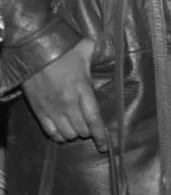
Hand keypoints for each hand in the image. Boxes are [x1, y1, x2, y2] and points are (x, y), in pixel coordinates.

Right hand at [22, 37, 107, 151]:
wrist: (34, 49)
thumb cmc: (63, 48)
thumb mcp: (87, 50)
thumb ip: (99, 56)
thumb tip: (112, 52)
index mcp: (82, 90)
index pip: (94, 119)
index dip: (101, 135)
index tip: (105, 146)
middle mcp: (67, 104)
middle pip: (82, 130)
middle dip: (89, 132)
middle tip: (91, 127)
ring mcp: (51, 109)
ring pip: (67, 134)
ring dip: (75, 134)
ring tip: (78, 128)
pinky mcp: (38, 110)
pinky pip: (50, 132)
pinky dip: (58, 136)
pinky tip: (63, 134)